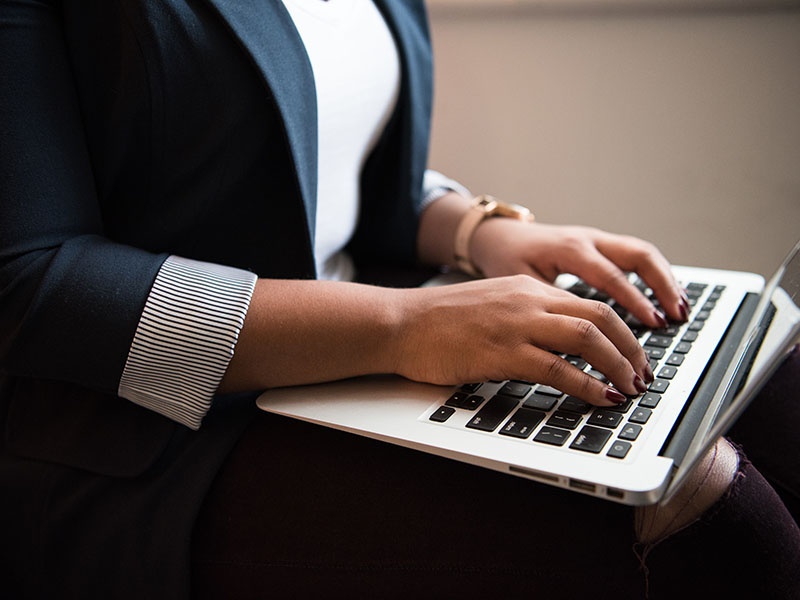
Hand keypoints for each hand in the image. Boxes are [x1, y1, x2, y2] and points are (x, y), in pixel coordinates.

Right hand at [393, 275, 652, 406]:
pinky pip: (558, 369)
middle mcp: (529, 300)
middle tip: (643, 374)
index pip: (592, 304)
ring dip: (618, 365)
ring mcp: (516, 325)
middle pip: (601, 317)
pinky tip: (602, 398)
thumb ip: (527, 317)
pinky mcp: (502, 352)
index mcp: (528, 288)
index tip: (634, 355)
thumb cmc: (440, 321)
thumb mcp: (492, 306)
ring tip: (631, 388)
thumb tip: (560, 345)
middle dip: (632, 348)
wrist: (401, 323)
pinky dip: (588, 385)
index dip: (623, 331)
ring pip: (587, 338)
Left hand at [470, 219, 688, 327]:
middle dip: (662, 286)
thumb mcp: (521, 285)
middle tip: (678, 316)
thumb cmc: (507, 261)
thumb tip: (573, 341)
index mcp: (569, 249)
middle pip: (638, 255)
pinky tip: (665, 297)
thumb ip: (548, 308)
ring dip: (664, 280)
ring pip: (642, 253)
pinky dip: (654, 275)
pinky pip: (635, 256)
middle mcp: (588, 240)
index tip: (653, 323)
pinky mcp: (600, 244)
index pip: (611, 276)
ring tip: (681, 309)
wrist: (499, 236)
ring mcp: (596, 239)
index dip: (635, 301)